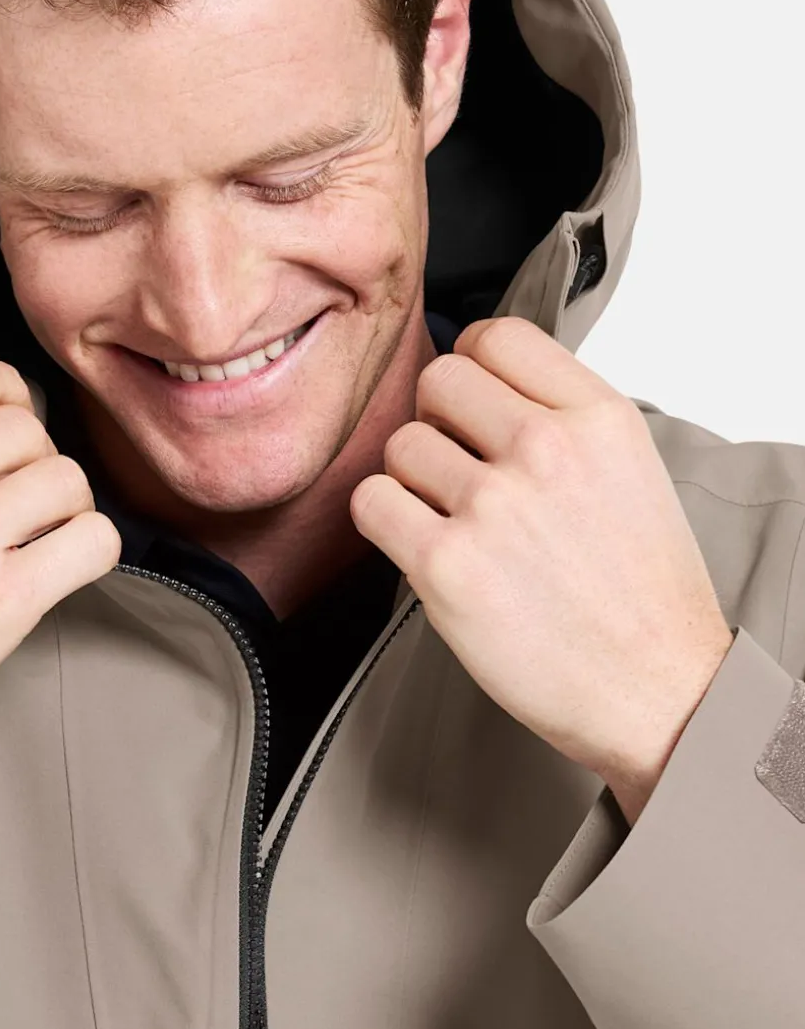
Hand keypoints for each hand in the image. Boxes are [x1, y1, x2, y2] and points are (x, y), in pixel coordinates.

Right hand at [0, 351, 120, 807]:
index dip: (7, 404)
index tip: (3, 441)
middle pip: (29, 428)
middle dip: (31, 466)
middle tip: (15, 509)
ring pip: (67, 480)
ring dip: (65, 510)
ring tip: (37, 542)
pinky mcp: (0, 600)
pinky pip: (93, 542)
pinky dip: (91, 551)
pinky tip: (60, 569)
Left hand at [350, 318, 733, 814]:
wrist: (655, 692)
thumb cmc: (643, 598)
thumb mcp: (632, 473)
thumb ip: (563, 420)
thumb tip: (487, 392)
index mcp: (598, 418)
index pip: (498, 336)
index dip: (471, 368)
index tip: (470, 405)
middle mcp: (545, 448)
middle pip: (439, 382)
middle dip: (438, 425)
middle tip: (456, 473)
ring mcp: (492, 504)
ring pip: (400, 445)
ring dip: (412, 483)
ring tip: (451, 524)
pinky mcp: (446, 564)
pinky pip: (371, 503)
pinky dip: (384, 523)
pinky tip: (420, 550)